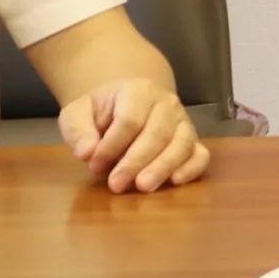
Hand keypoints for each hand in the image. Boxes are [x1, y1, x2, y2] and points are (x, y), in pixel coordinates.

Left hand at [58, 78, 209, 193]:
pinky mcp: (195, 141)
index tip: (94, 165)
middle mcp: (166, 102)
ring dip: (162, 168)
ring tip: (143, 187)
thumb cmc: (101, 112)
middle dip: (135, 162)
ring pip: (181, 144)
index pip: (129, 119)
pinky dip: (192, 168)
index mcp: (137, 89)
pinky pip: (200, 154)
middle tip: (116, 185)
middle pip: (156, 133)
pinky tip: (175, 182)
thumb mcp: (78, 114)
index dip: (112, 145)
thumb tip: (86, 153)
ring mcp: (183, 121)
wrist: (125, 105)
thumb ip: (77, 130)